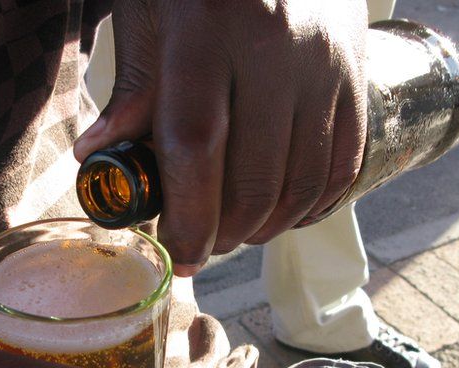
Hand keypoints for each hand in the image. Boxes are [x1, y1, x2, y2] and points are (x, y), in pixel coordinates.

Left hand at [75, 0, 367, 275]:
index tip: (177, 252)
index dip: (186, 213)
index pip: (196, 144)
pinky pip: (344, 163)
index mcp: (207, 27)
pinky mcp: (358, 73)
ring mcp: (324, 62)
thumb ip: (134, 85)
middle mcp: (275, 46)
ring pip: (303, 181)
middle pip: (255, 176)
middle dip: (225, 232)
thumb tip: (100, 157)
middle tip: (202, 244)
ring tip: (238, 233)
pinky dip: (313, 204)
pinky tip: (283, 213)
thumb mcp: (150, 10)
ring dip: (267, 227)